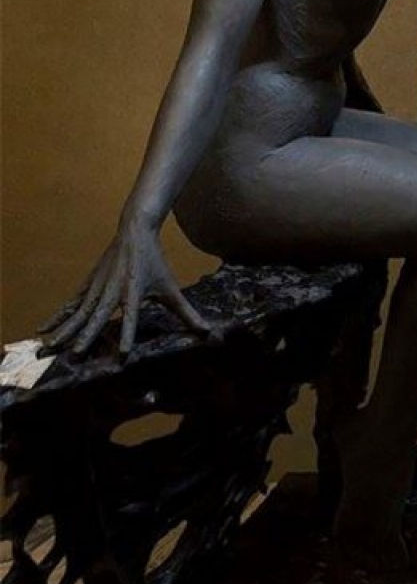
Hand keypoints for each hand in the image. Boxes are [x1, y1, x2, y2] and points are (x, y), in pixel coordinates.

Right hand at [39, 219, 211, 355]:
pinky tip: (43, 329)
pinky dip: (58, 316)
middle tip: (75, 354)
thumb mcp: (170, 286)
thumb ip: (186, 312)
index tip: (122, 353)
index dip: (128, 334)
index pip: (132, 316)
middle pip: (98, 315)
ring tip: (51, 345)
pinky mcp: (89, 283)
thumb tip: (206, 331)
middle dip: (86, 334)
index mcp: (133, 290)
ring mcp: (97, 285)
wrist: (135, 230)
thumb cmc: (154, 261)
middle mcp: (112, 289)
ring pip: (79, 311)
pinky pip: (71, 303)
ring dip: (65, 328)